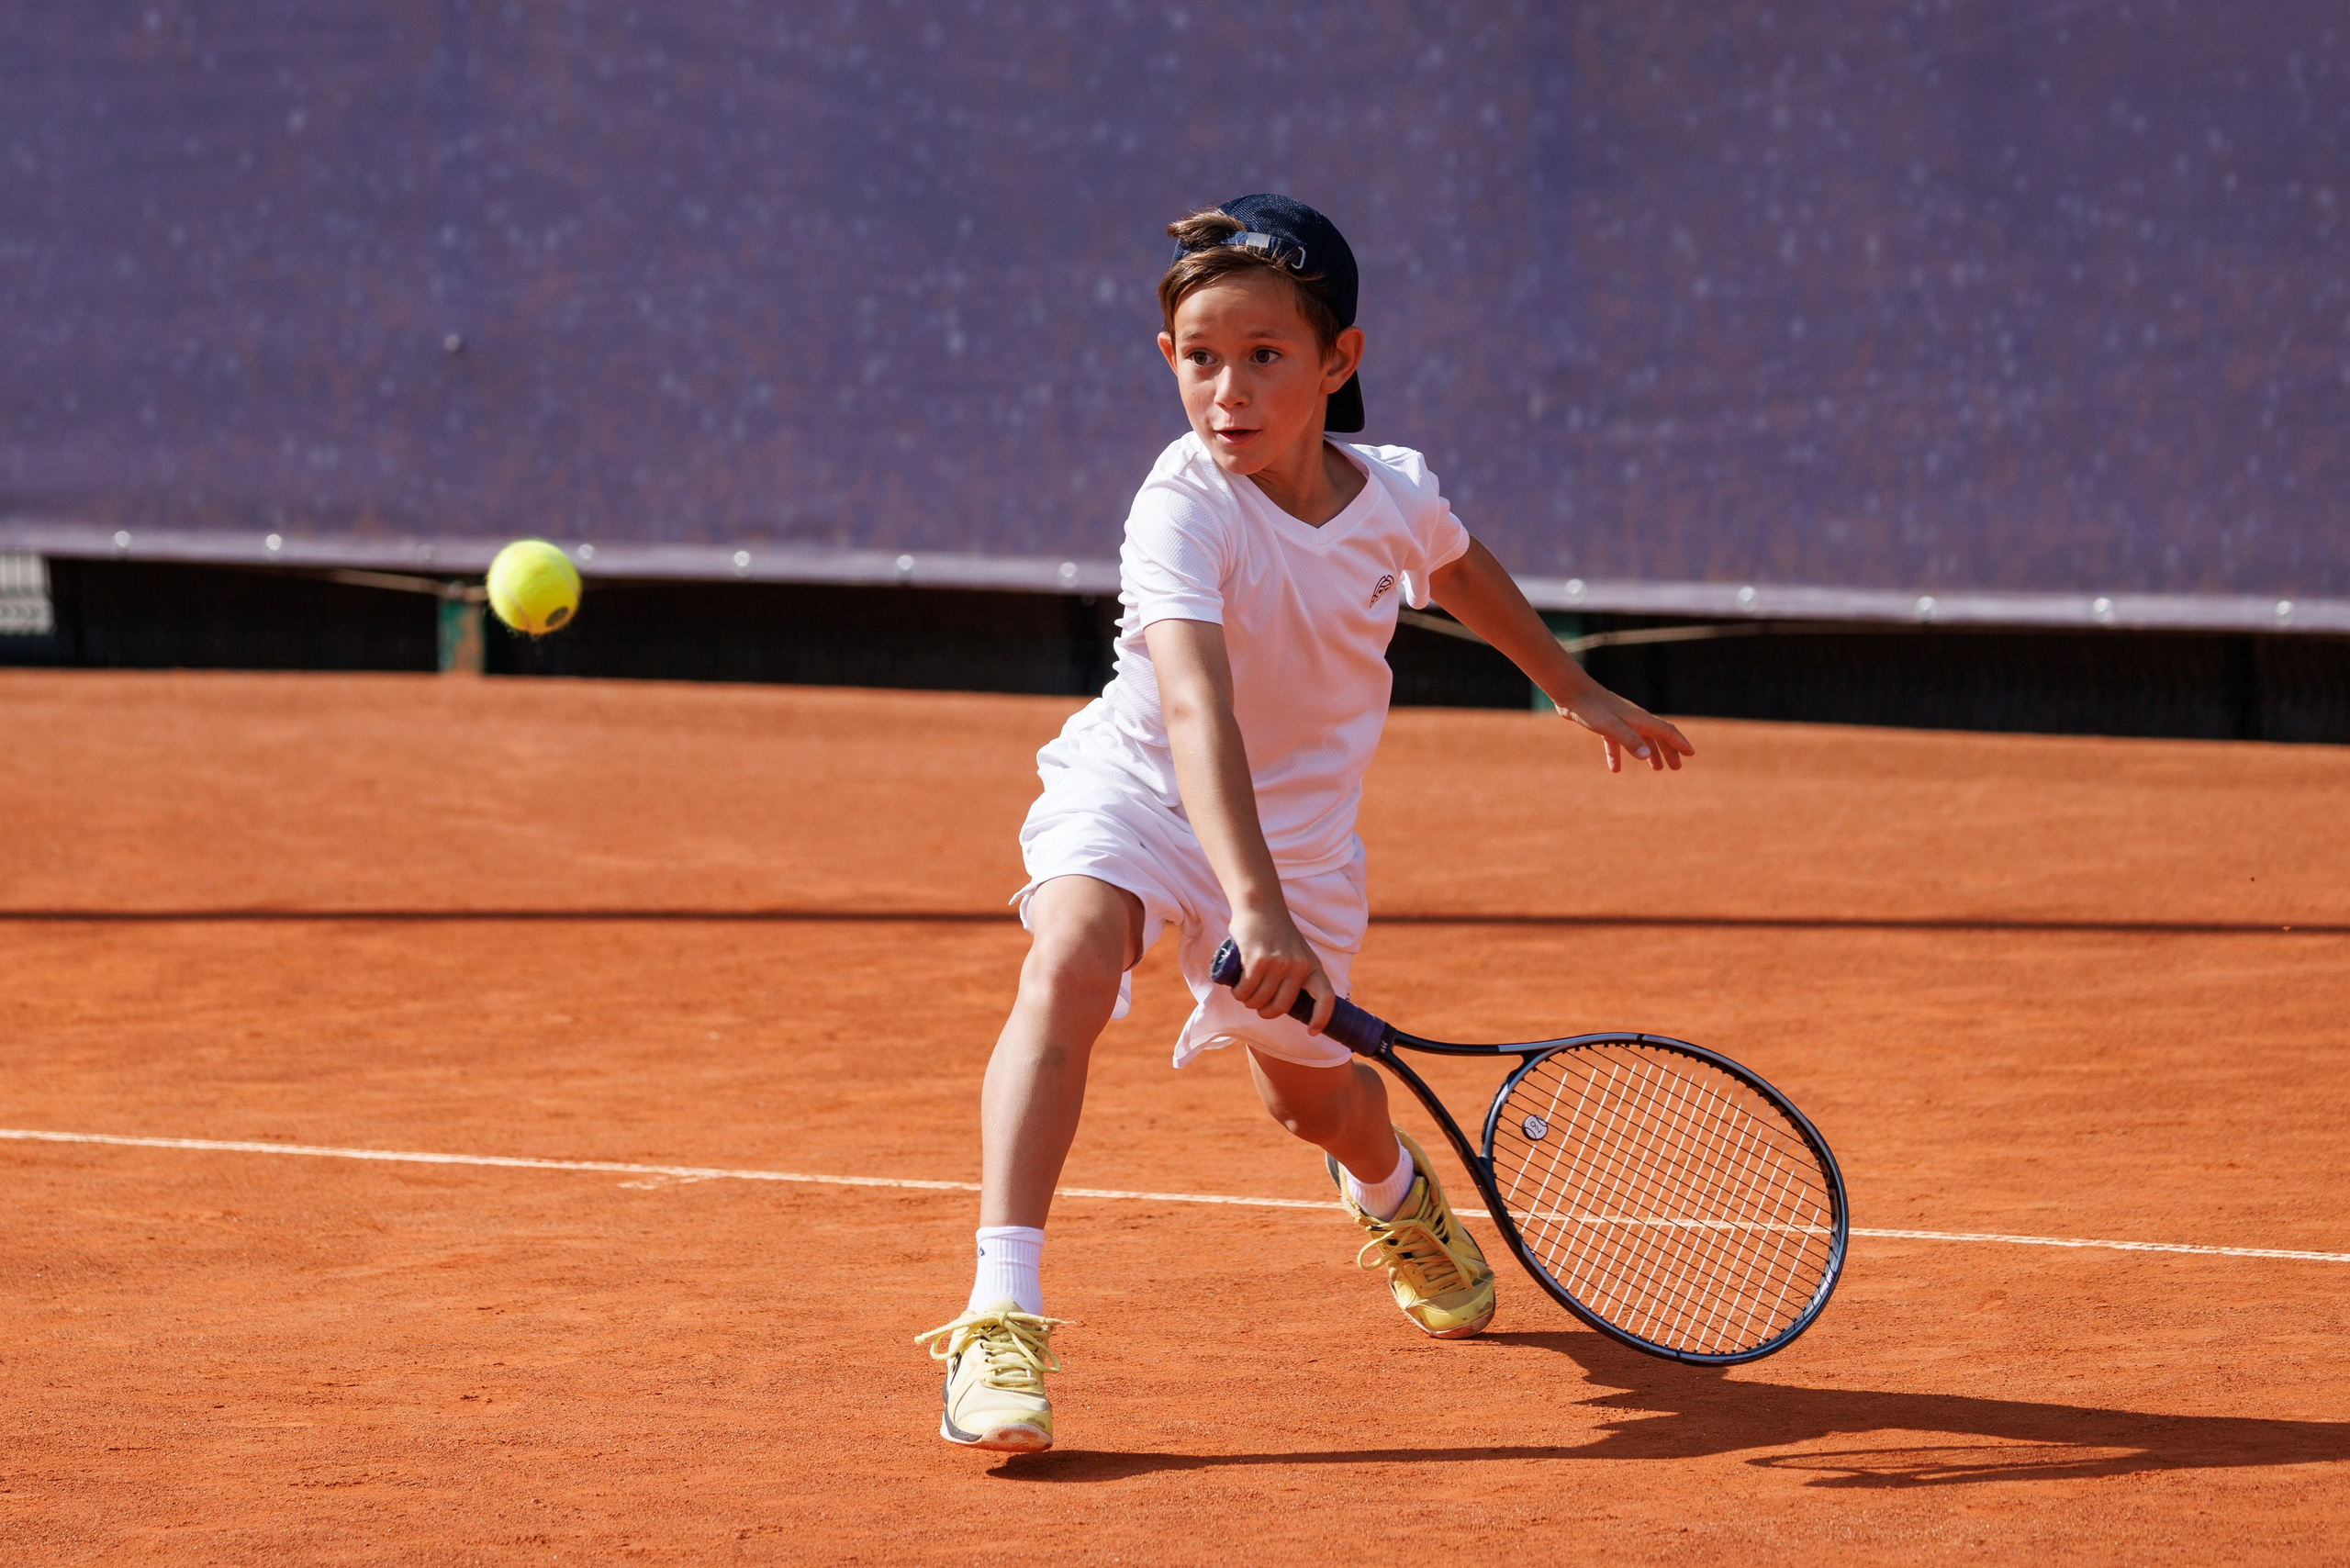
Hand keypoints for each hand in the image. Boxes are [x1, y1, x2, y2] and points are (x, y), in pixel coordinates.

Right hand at [1224, 906, 1335, 1034]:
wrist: (1261, 906)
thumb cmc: (1276, 934)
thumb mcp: (1297, 953)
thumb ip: (1296, 975)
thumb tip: (1285, 1004)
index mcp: (1312, 967)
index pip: (1326, 998)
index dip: (1321, 1018)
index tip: (1311, 1031)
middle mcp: (1299, 966)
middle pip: (1282, 1006)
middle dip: (1265, 1012)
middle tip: (1257, 1005)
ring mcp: (1279, 963)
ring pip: (1260, 1000)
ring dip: (1248, 1002)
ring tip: (1244, 994)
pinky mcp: (1259, 960)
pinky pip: (1247, 989)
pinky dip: (1239, 994)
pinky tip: (1237, 989)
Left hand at [1558, 687, 1695, 773]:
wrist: (1570, 692)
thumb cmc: (1591, 708)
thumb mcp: (1610, 726)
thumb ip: (1628, 740)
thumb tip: (1646, 756)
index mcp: (1639, 719)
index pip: (1666, 731)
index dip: (1679, 743)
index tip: (1691, 754)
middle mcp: (1633, 718)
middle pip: (1657, 736)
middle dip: (1668, 751)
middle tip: (1676, 768)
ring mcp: (1619, 721)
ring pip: (1640, 739)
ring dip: (1650, 753)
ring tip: (1657, 769)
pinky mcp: (1605, 724)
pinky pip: (1616, 742)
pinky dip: (1618, 755)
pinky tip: (1615, 769)